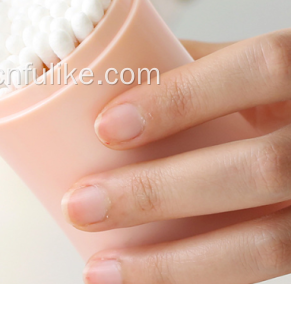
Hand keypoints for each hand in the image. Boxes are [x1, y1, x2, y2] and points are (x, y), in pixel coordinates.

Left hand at [62, 32, 290, 282]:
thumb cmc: (272, 92)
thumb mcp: (244, 65)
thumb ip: (190, 65)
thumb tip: (104, 78)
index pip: (257, 68)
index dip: (181, 98)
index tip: (105, 126)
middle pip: (259, 168)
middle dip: (157, 192)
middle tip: (83, 204)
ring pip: (269, 244)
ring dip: (172, 265)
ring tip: (102, 271)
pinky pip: (265, 273)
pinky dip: (201, 285)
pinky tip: (149, 290)